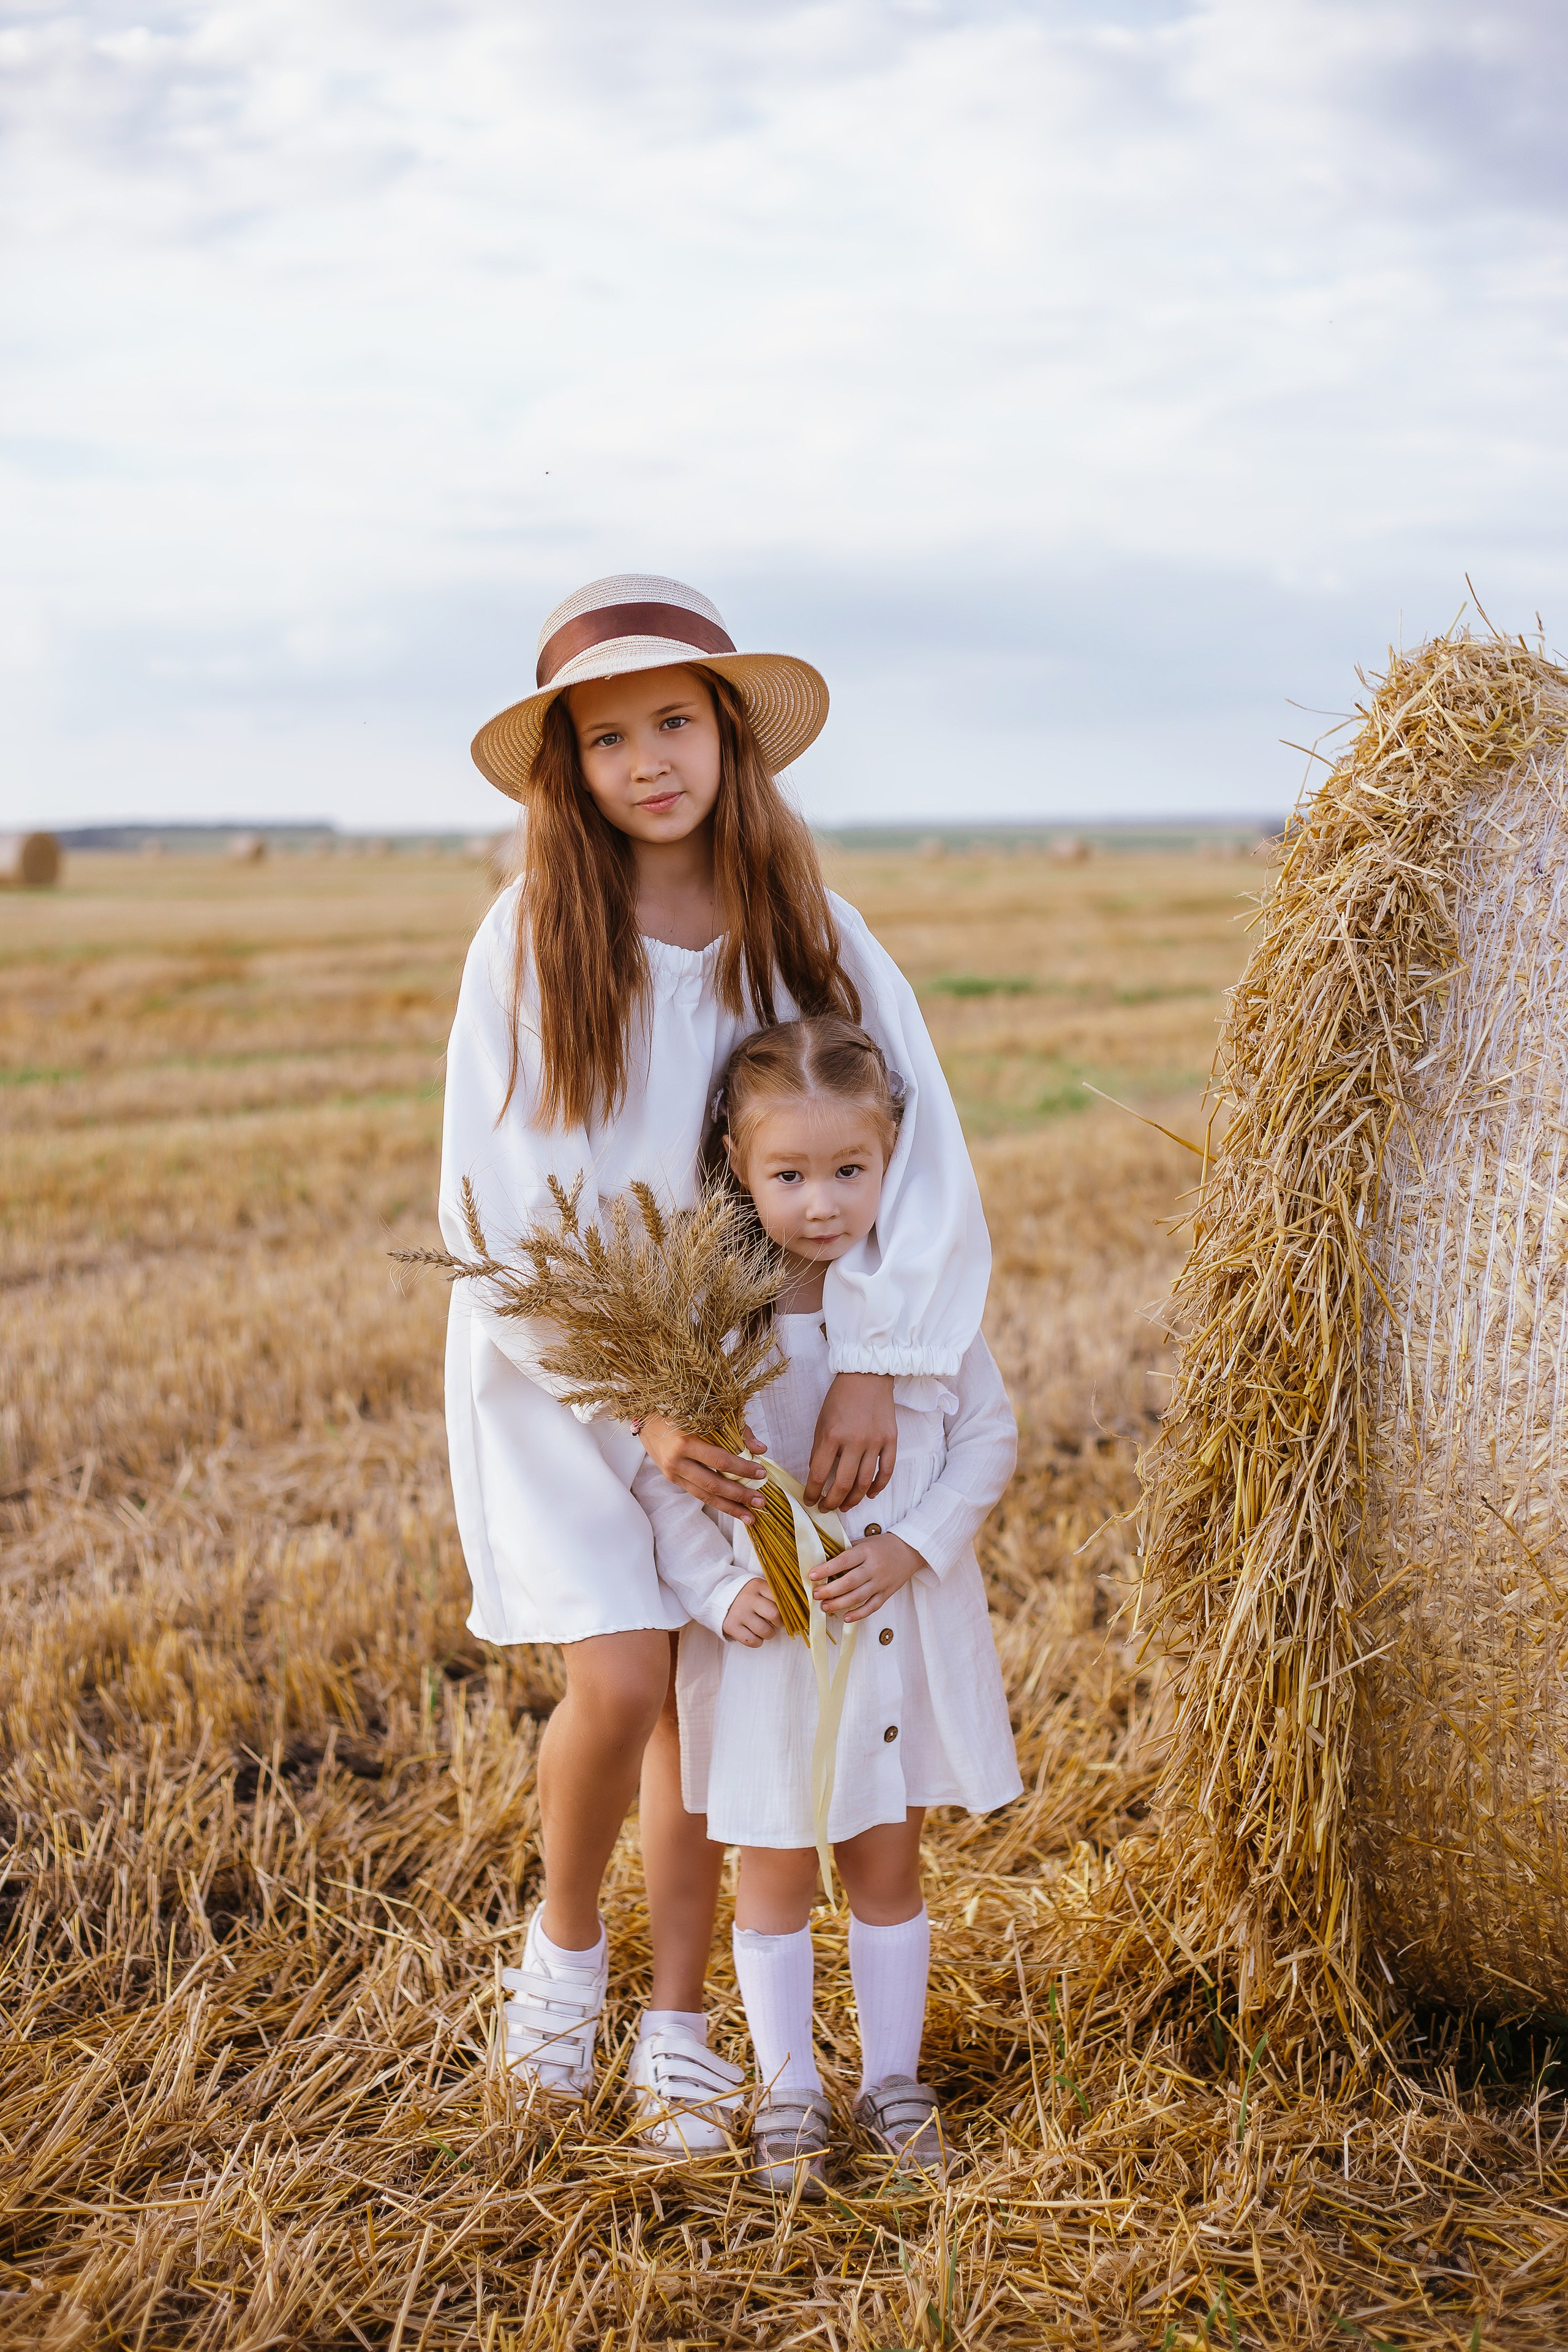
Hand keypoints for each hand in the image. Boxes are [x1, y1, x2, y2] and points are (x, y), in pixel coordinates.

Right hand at [639, 1416, 765, 1520]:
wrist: (645, 1417)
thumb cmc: (679, 1411)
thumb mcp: (706, 1415)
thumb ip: (736, 1432)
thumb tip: (760, 1449)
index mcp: (684, 1442)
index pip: (719, 1460)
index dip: (742, 1469)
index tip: (761, 1473)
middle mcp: (676, 1462)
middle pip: (713, 1485)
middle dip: (739, 1495)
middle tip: (760, 1502)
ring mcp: (672, 1473)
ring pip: (704, 1496)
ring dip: (729, 1507)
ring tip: (750, 1516)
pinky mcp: (672, 1478)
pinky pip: (697, 1493)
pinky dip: (716, 1501)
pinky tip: (732, 1507)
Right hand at [722, 1577, 780, 1645]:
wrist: (720, 1599)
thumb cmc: (748, 1596)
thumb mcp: (760, 1589)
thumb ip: (776, 1594)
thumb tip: (799, 1607)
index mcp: (757, 1586)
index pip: (780, 1598)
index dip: (786, 1608)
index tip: (784, 1612)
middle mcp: (748, 1598)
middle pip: (775, 1615)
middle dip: (779, 1622)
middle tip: (775, 1622)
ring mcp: (739, 1613)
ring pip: (766, 1631)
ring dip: (769, 1634)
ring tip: (764, 1628)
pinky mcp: (731, 1626)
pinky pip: (753, 1641)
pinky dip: (757, 1641)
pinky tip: (754, 1634)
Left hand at [804, 1372, 895, 1510]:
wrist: (867, 1376)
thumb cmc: (840, 1398)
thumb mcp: (821, 1422)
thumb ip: (819, 1449)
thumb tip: (818, 1475)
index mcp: (831, 1435)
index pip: (818, 1474)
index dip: (812, 1492)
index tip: (810, 1501)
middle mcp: (854, 1441)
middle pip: (843, 1484)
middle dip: (832, 1502)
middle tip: (827, 1508)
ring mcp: (875, 1442)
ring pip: (864, 1482)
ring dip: (853, 1499)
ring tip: (845, 1506)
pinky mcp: (891, 1440)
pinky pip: (886, 1471)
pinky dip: (878, 1486)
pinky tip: (869, 1494)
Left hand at [811, 1530, 925, 1621]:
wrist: (911, 1550)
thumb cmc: (882, 1545)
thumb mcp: (864, 1542)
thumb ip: (847, 1551)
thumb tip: (823, 1561)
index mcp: (866, 1552)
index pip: (844, 1561)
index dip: (827, 1569)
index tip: (812, 1575)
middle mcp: (874, 1568)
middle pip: (849, 1582)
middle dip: (830, 1590)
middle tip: (815, 1594)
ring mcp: (881, 1582)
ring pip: (859, 1597)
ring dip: (840, 1604)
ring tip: (824, 1606)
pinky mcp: (887, 1593)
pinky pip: (872, 1606)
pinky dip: (859, 1614)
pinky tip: (846, 1618)